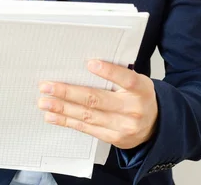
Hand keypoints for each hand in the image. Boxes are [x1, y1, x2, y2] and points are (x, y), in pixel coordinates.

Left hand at [38, 60, 157, 149]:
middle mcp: (132, 109)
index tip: (89, 63)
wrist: (156, 126)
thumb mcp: (137, 82)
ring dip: (62, 108)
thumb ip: (117, 75)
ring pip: (87, 116)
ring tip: (44, 102)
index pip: (125, 79)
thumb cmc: (139, 96)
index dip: (108, 71)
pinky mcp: (113, 138)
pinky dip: (67, 121)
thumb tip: (85, 64)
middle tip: (47, 86)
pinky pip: (86, 129)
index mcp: (140, 89)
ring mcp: (122, 126)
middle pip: (96, 99)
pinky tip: (53, 116)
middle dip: (68, 92)